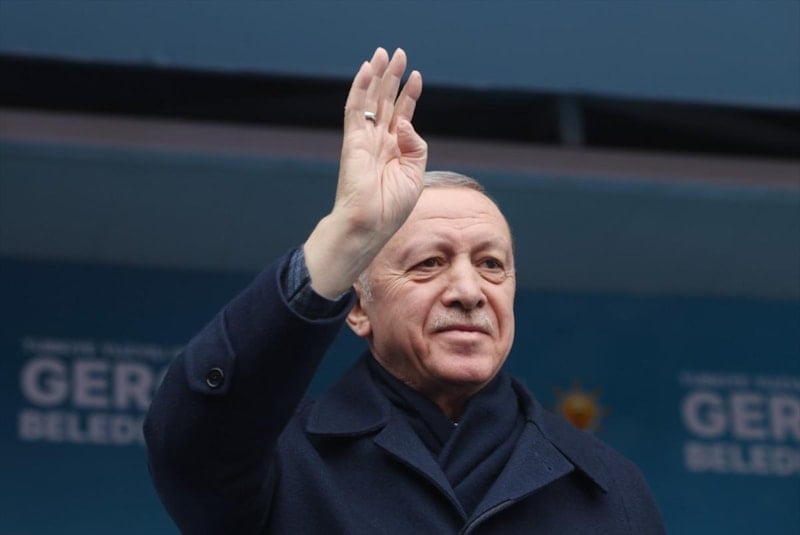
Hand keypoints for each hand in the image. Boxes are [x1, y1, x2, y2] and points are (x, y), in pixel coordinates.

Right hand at [336, 47, 426, 238]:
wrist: (370, 224)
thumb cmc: (392, 207)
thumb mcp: (415, 173)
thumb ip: (415, 145)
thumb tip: (405, 121)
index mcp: (395, 150)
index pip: (402, 114)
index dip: (409, 94)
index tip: (416, 76)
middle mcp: (380, 141)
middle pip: (386, 101)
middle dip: (393, 77)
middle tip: (399, 53)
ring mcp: (365, 139)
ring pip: (371, 99)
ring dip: (378, 76)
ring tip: (384, 53)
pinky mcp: (353, 141)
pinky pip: (355, 109)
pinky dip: (360, 88)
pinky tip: (367, 69)